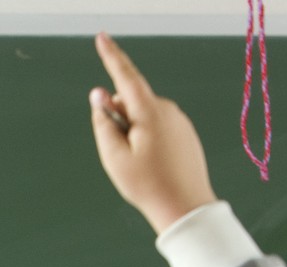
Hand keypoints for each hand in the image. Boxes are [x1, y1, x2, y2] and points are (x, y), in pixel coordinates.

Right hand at [88, 32, 217, 233]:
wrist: (186, 207)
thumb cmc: (148, 186)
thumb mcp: (114, 157)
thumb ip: (104, 122)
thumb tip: (100, 95)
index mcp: (150, 112)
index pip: (125, 76)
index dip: (111, 56)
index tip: (101, 37)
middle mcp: (168, 110)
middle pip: (132, 102)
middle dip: (118, 117)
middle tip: (119, 153)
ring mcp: (179, 121)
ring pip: (144, 117)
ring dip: (133, 132)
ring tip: (139, 166)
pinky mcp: (185, 134)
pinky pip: (158, 128)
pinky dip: (147, 140)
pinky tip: (153, 166)